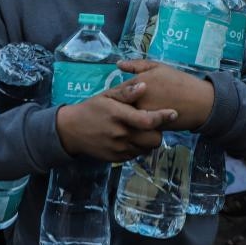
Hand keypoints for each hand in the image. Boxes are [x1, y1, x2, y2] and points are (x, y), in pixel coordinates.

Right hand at [56, 82, 176, 161]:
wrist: (71, 131)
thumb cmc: (92, 109)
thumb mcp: (107, 96)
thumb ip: (126, 92)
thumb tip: (144, 85)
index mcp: (119, 116)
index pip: (147, 121)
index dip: (163, 117)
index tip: (174, 113)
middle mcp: (120, 134)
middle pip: (153, 139)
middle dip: (157, 131)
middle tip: (152, 123)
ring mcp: (119, 149)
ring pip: (147, 148)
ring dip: (149, 140)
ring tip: (141, 130)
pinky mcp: (117, 158)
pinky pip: (137, 154)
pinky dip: (139, 147)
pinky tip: (132, 137)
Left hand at [116, 59, 214, 131]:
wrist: (200, 102)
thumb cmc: (179, 82)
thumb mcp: (158, 67)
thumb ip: (136, 65)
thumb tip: (117, 64)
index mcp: (138, 83)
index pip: (116, 92)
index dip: (116, 94)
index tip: (119, 96)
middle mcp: (137, 101)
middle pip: (118, 107)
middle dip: (119, 106)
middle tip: (125, 105)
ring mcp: (143, 116)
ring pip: (126, 117)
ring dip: (126, 116)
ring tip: (132, 112)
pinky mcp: (150, 128)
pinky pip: (136, 126)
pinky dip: (136, 124)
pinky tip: (141, 119)